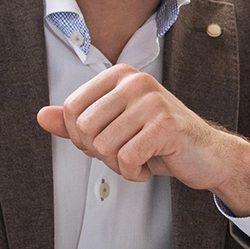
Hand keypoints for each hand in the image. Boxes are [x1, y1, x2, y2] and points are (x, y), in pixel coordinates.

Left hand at [35, 64, 249, 214]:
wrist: (207, 155)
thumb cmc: (160, 140)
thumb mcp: (115, 128)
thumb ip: (78, 122)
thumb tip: (42, 116)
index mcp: (120, 76)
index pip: (72, 108)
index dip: (79, 137)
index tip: (105, 142)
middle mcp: (136, 81)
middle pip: (84, 128)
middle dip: (99, 152)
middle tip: (124, 154)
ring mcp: (152, 101)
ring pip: (104, 146)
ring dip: (117, 164)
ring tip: (138, 159)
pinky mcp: (166, 125)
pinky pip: (127, 158)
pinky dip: (133, 173)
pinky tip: (149, 167)